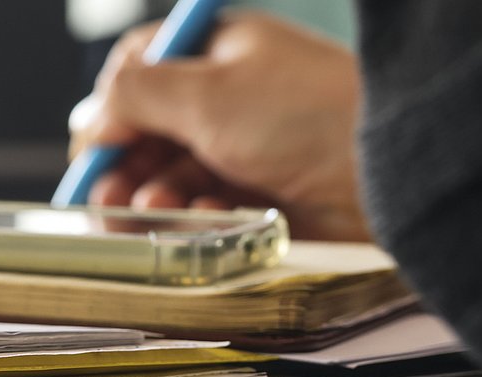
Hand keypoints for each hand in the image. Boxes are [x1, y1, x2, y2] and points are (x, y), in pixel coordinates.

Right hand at [71, 12, 368, 240]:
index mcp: (217, 54)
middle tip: (108, 192)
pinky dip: (196, 216)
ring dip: (155, 194)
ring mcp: (245, 146)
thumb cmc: (309, 116)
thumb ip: (132, 95)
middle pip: (148, 130)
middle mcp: (229, 97)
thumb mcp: (203, 92)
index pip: (140, 68)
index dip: (111, 106)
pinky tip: (206, 217)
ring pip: (172, 174)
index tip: (96, 143)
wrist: (389, 171)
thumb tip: (92, 117)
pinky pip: (206, 206)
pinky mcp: (260, 193)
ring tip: (157, 208)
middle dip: (124, 162)